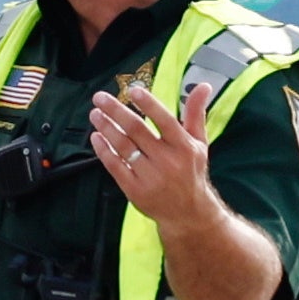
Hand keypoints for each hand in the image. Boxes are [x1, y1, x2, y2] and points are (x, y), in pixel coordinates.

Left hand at [85, 70, 224, 232]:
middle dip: (115, 111)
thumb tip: (203, 85)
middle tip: (100, 98)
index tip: (132, 90)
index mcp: (184, 147)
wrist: (188, 214)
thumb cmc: (191, 172)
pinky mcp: (135, 190)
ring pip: (123, 147)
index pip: (165, 121)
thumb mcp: (198, 143)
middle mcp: (167, 161)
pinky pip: (115, 166)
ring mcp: (150, 177)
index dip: (148, 105)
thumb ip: (196, 113)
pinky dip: (103, 150)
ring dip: (106, 128)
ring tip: (94, 114)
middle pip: (137, 131)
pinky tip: (96, 137)